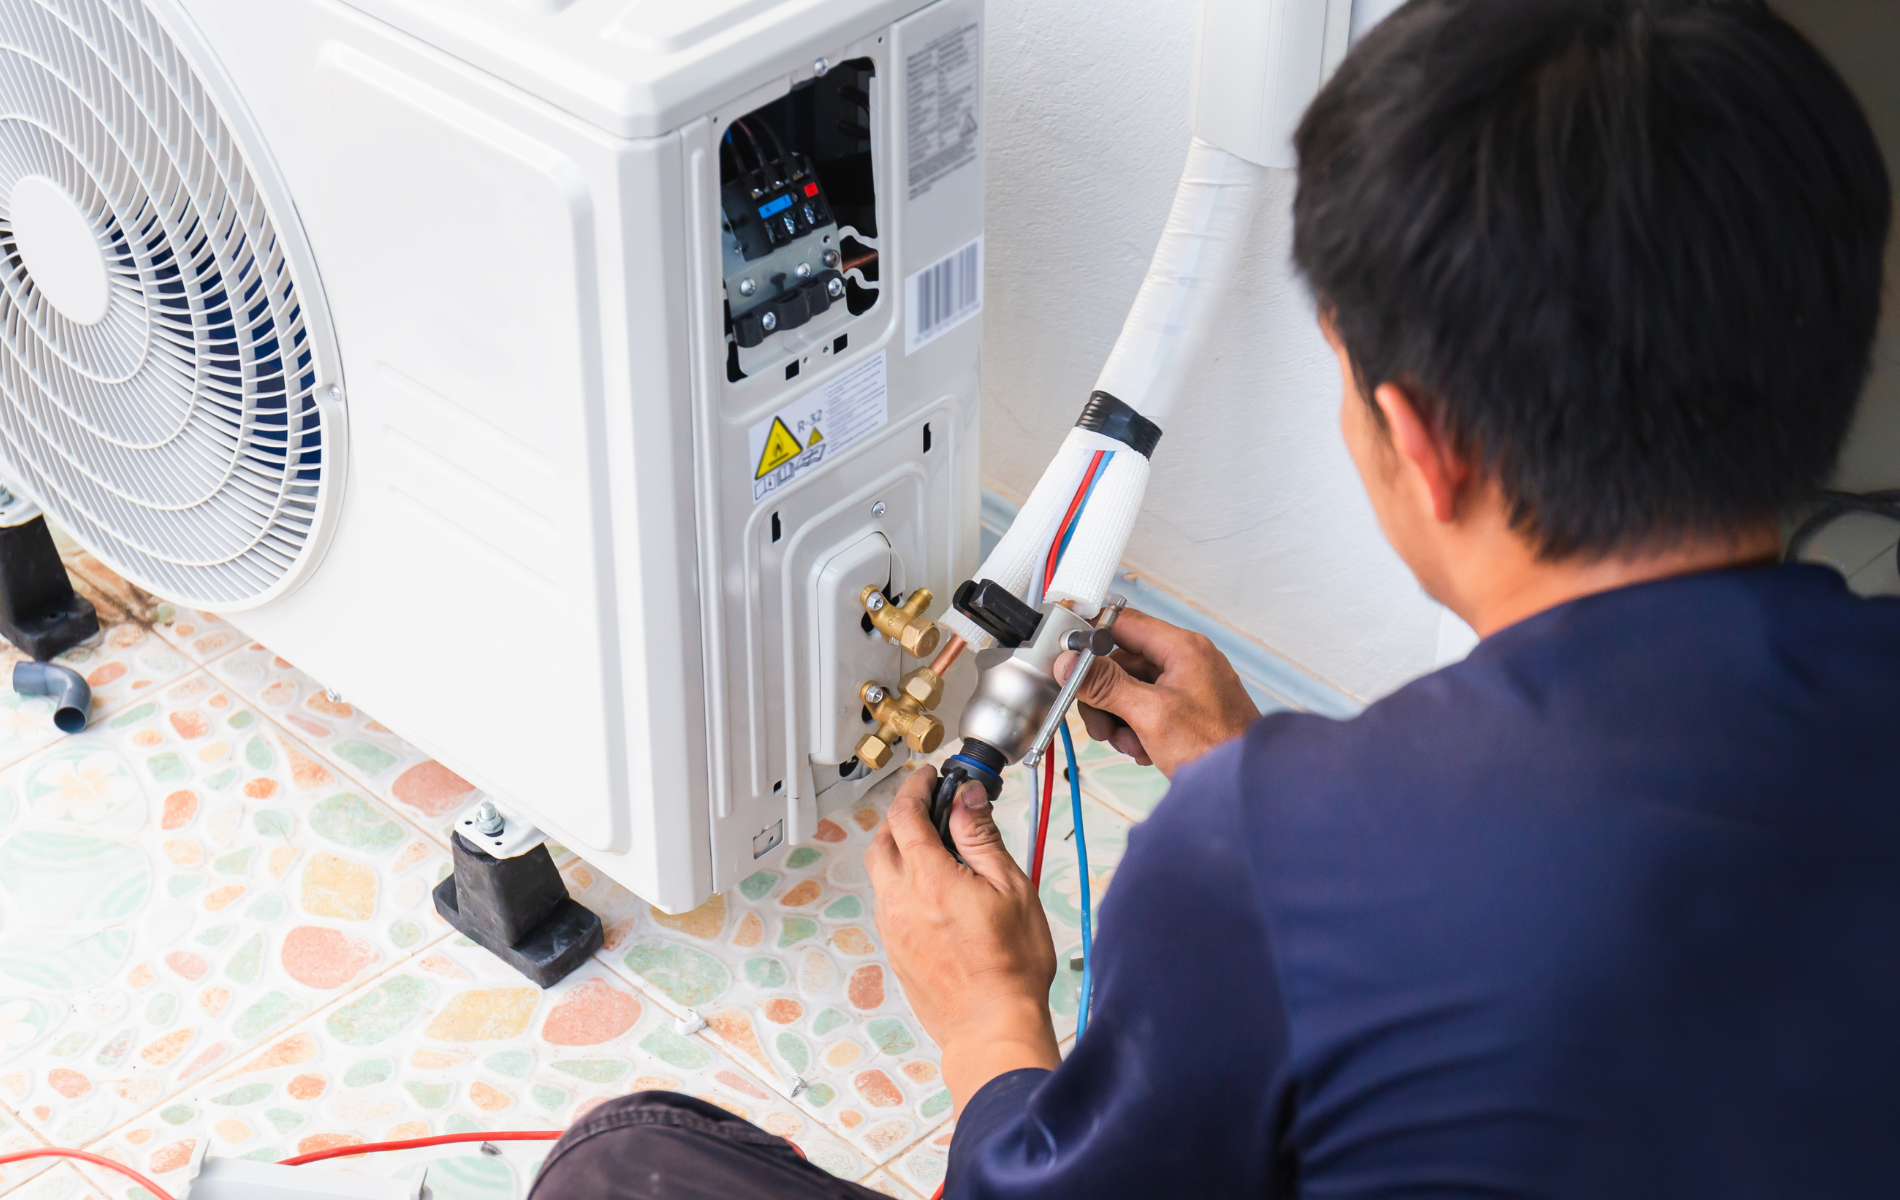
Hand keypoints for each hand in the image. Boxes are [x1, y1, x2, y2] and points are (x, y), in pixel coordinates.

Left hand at [867, 765, 1059, 1114]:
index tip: (930, 778)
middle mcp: (900, 901)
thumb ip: (982, 838)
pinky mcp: (895, 951)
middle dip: (901, 815)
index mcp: (929, 879)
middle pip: (882, 840)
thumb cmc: (1010, 967)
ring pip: (882, 873)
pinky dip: (903, 883)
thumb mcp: (1011, 888)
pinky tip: (934, 891)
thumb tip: (966, 799)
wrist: (991, 1027)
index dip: (916, 788)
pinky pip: (889, 902)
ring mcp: (893, 928)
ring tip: (936, 849)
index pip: (905, 815)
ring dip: (900, 850)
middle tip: (929, 807)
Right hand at [1057, 607, 1259, 776]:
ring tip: (1129, 744)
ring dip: (1119, 718)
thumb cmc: (1214, 747)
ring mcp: (1187, 686)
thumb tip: (1071, 664)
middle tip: (1101, 725)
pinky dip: (1137, 729)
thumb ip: (1106, 685)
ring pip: (1130, 689)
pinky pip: (1146, 708)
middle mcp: (1186, 660)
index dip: (1092, 639)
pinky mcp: (1186, 709)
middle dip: (1105, 697)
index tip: (1070, 659)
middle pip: (1122, 663)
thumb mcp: (1149, 714)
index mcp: (1182, 648)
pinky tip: (1144, 749)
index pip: (1123, 624)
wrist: (1243, 786)